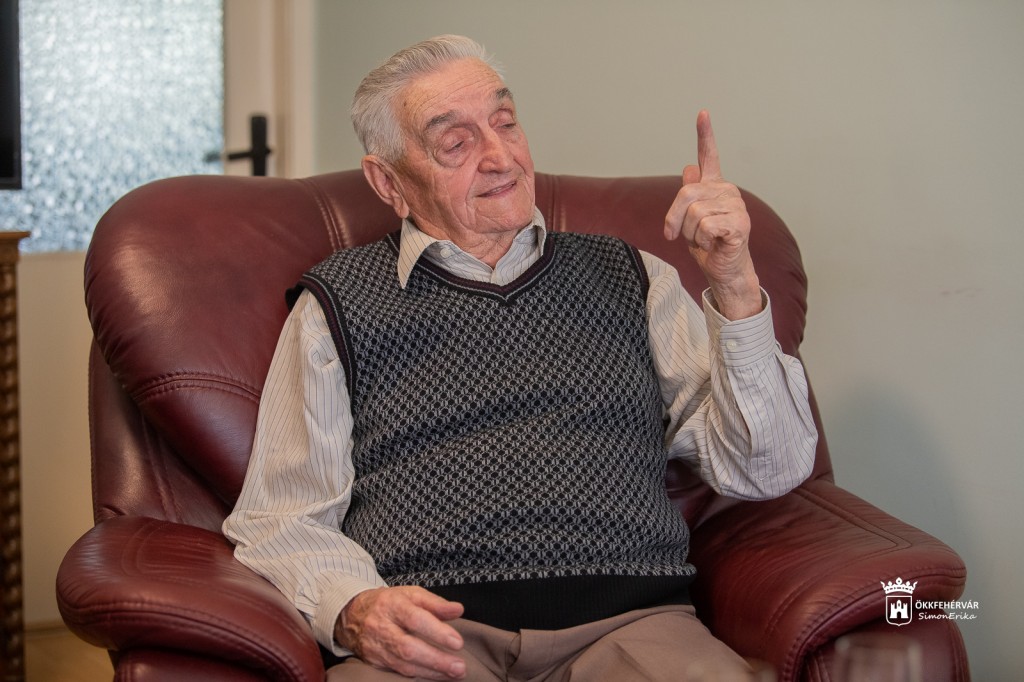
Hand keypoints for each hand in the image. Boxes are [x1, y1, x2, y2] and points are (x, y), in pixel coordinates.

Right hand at [335, 586, 466, 679]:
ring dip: (431, 671)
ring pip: (403, 664)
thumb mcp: (411, 594)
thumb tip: (458, 610)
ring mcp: (376, 647)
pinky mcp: (374, 662)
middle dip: (435, 659)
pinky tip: (437, 676)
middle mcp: (381, 627)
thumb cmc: (389, 603)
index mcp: (392, 605)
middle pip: (408, 647)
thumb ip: (435, 603)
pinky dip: (420, 675)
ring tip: (454, 674)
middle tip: (459, 667)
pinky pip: (398, 671)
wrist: (352, 614)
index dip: (437, 632)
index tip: (458, 642)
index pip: (415, 619)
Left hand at [664, 110, 761, 319]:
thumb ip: (690, 195)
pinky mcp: (740, 223)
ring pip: (693, 213)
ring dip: (689, 233)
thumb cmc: (707, 245)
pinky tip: (713, 243)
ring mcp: (736, 205)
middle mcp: (727, 191)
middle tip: (677, 234)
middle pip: (686, 192)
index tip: (702, 113)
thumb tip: (688, 167)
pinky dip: (701, 240)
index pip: (709, 156)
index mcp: (714, 187)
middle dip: (674, 218)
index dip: (705, 135)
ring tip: (702, 240)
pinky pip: (705, 226)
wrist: (722, 270)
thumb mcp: (689, 219)